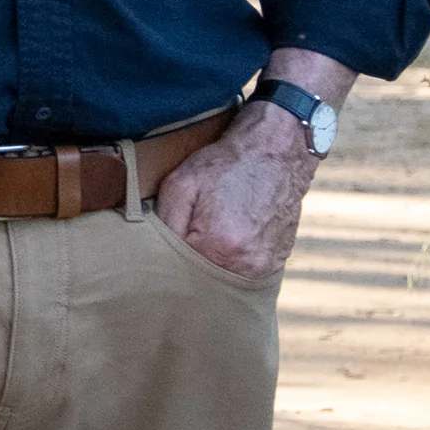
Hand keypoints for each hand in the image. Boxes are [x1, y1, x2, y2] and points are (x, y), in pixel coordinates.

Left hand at [154, 52, 355, 279]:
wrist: (275, 150)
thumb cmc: (225, 164)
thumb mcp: (181, 185)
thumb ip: (163, 224)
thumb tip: (153, 255)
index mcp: (218, 247)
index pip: (178, 272)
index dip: (168, 257)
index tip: (166, 244)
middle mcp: (246, 265)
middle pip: (201, 279)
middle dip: (189, 263)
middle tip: (189, 234)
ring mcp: (265, 266)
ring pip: (222, 278)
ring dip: (212, 261)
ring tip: (212, 231)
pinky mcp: (276, 262)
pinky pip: (244, 272)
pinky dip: (233, 259)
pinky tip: (231, 235)